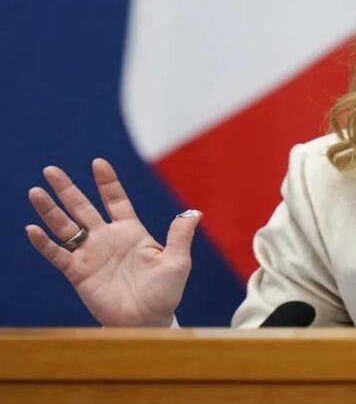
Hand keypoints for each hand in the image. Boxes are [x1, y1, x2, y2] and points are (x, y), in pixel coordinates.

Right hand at [25, 159, 201, 326]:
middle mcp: (107, 239)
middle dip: (67, 189)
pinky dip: (45, 243)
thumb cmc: (165, 292)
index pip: (116, 200)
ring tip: (35, 192)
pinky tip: (32, 229)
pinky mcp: (79, 273)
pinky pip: (58, 255)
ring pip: (66, 227)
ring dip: (50, 211)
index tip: (98, 162)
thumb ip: (180, 236)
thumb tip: (194, 212)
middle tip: (50, 170)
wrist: (147, 321)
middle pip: (83, 208)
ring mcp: (91, 255)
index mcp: (131, 232)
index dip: (107, 182)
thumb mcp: (177, 261)